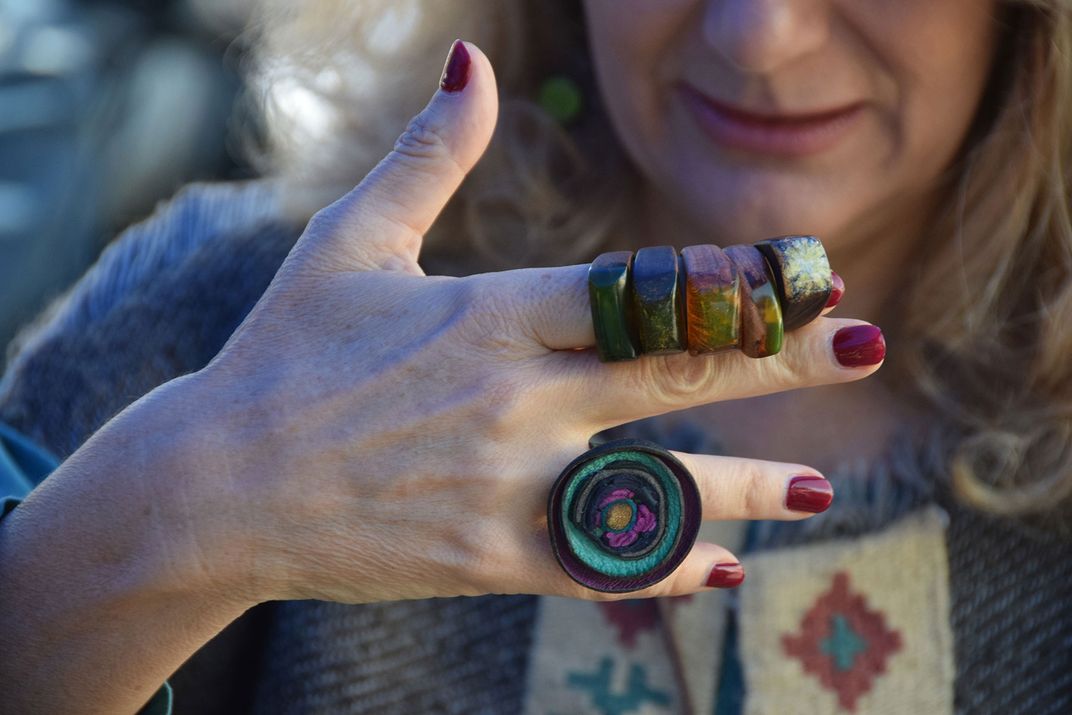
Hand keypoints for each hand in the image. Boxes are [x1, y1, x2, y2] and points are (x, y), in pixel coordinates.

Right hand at [178, 40, 882, 605]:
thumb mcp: (351, 242)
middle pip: (673, 369)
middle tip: (865, 340)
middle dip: (780, 356)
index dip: (729, 280)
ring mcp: (505, 482)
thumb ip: (428, 156)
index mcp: (492, 311)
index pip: (640, 288)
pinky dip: (666, 567)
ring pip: (655, 484)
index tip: (800, 276)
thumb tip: (470, 62)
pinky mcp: (486, 556)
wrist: (215, 484)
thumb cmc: (282, 355)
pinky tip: (726, 567)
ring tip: (819, 486)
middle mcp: (515, 394)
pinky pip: (600, 564)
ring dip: (747, 485)